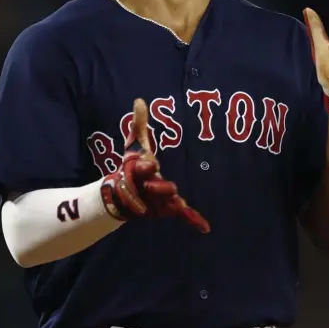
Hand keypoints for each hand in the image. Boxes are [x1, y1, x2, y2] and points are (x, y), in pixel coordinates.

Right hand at [101, 98, 210, 233]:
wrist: (122, 195)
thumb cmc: (131, 166)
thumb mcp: (135, 144)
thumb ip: (139, 123)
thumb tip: (140, 100)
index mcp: (137, 172)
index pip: (141, 168)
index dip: (146, 166)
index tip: (152, 164)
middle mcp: (146, 189)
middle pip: (154, 187)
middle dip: (158, 187)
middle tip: (169, 187)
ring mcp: (156, 202)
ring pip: (166, 203)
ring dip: (172, 204)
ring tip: (180, 204)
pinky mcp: (167, 210)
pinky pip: (182, 215)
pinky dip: (193, 219)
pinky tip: (206, 227)